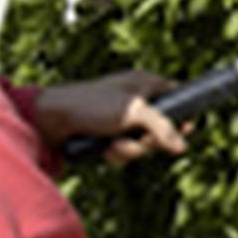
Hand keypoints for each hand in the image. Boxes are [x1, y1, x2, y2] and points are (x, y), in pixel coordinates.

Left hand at [34, 70, 187, 166]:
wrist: (52, 120)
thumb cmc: (91, 105)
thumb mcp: (132, 112)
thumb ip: (161, 127)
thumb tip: (182, 145)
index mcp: (145, 83)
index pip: (178, 95)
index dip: (184, 115)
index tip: (184, 130)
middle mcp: (137, 100)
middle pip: (163, 127)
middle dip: (150, 141)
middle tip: (140, 140)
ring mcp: (123, 119)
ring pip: (144, 143)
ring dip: (131, 150)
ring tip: (114, 146)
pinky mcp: (111, 135)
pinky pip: (127, 150)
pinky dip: (118, 154)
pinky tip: (105, 150)